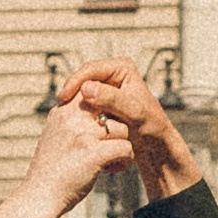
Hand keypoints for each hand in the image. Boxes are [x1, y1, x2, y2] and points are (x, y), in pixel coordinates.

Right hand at [25, 97, 134, 217]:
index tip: (103, 131)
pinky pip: (125, 148)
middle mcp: (72, 118)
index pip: (92, 93)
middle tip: (111, 145)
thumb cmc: (50, 171)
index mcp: (62, 112)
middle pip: (111, 109)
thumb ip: (69, 122)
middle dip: (116, 128)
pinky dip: (124, 161)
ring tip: (110, 162)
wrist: (39, 196)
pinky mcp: (94, 153)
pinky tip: (111, 170)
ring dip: (121, 146)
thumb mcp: (54, 136)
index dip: (105, 110)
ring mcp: (83, 134)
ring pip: (122, 129)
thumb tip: (86, 111)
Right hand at [64, 58, 201, 199]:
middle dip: (72, 98)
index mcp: (122, 68)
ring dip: (76, 111)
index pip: (90, 69)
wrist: (158, 150)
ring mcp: (108, 92)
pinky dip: (82, 121)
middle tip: (59, 113)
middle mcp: (114, 76)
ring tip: (67, 124)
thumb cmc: (153, 130)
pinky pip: (86, 112)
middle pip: (83, 84)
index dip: (74, 83)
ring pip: (83, 99)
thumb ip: (113, 100)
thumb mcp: (135, 114)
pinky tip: (77, 130)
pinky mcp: (104, 108)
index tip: (63, 99)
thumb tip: (87, 89)